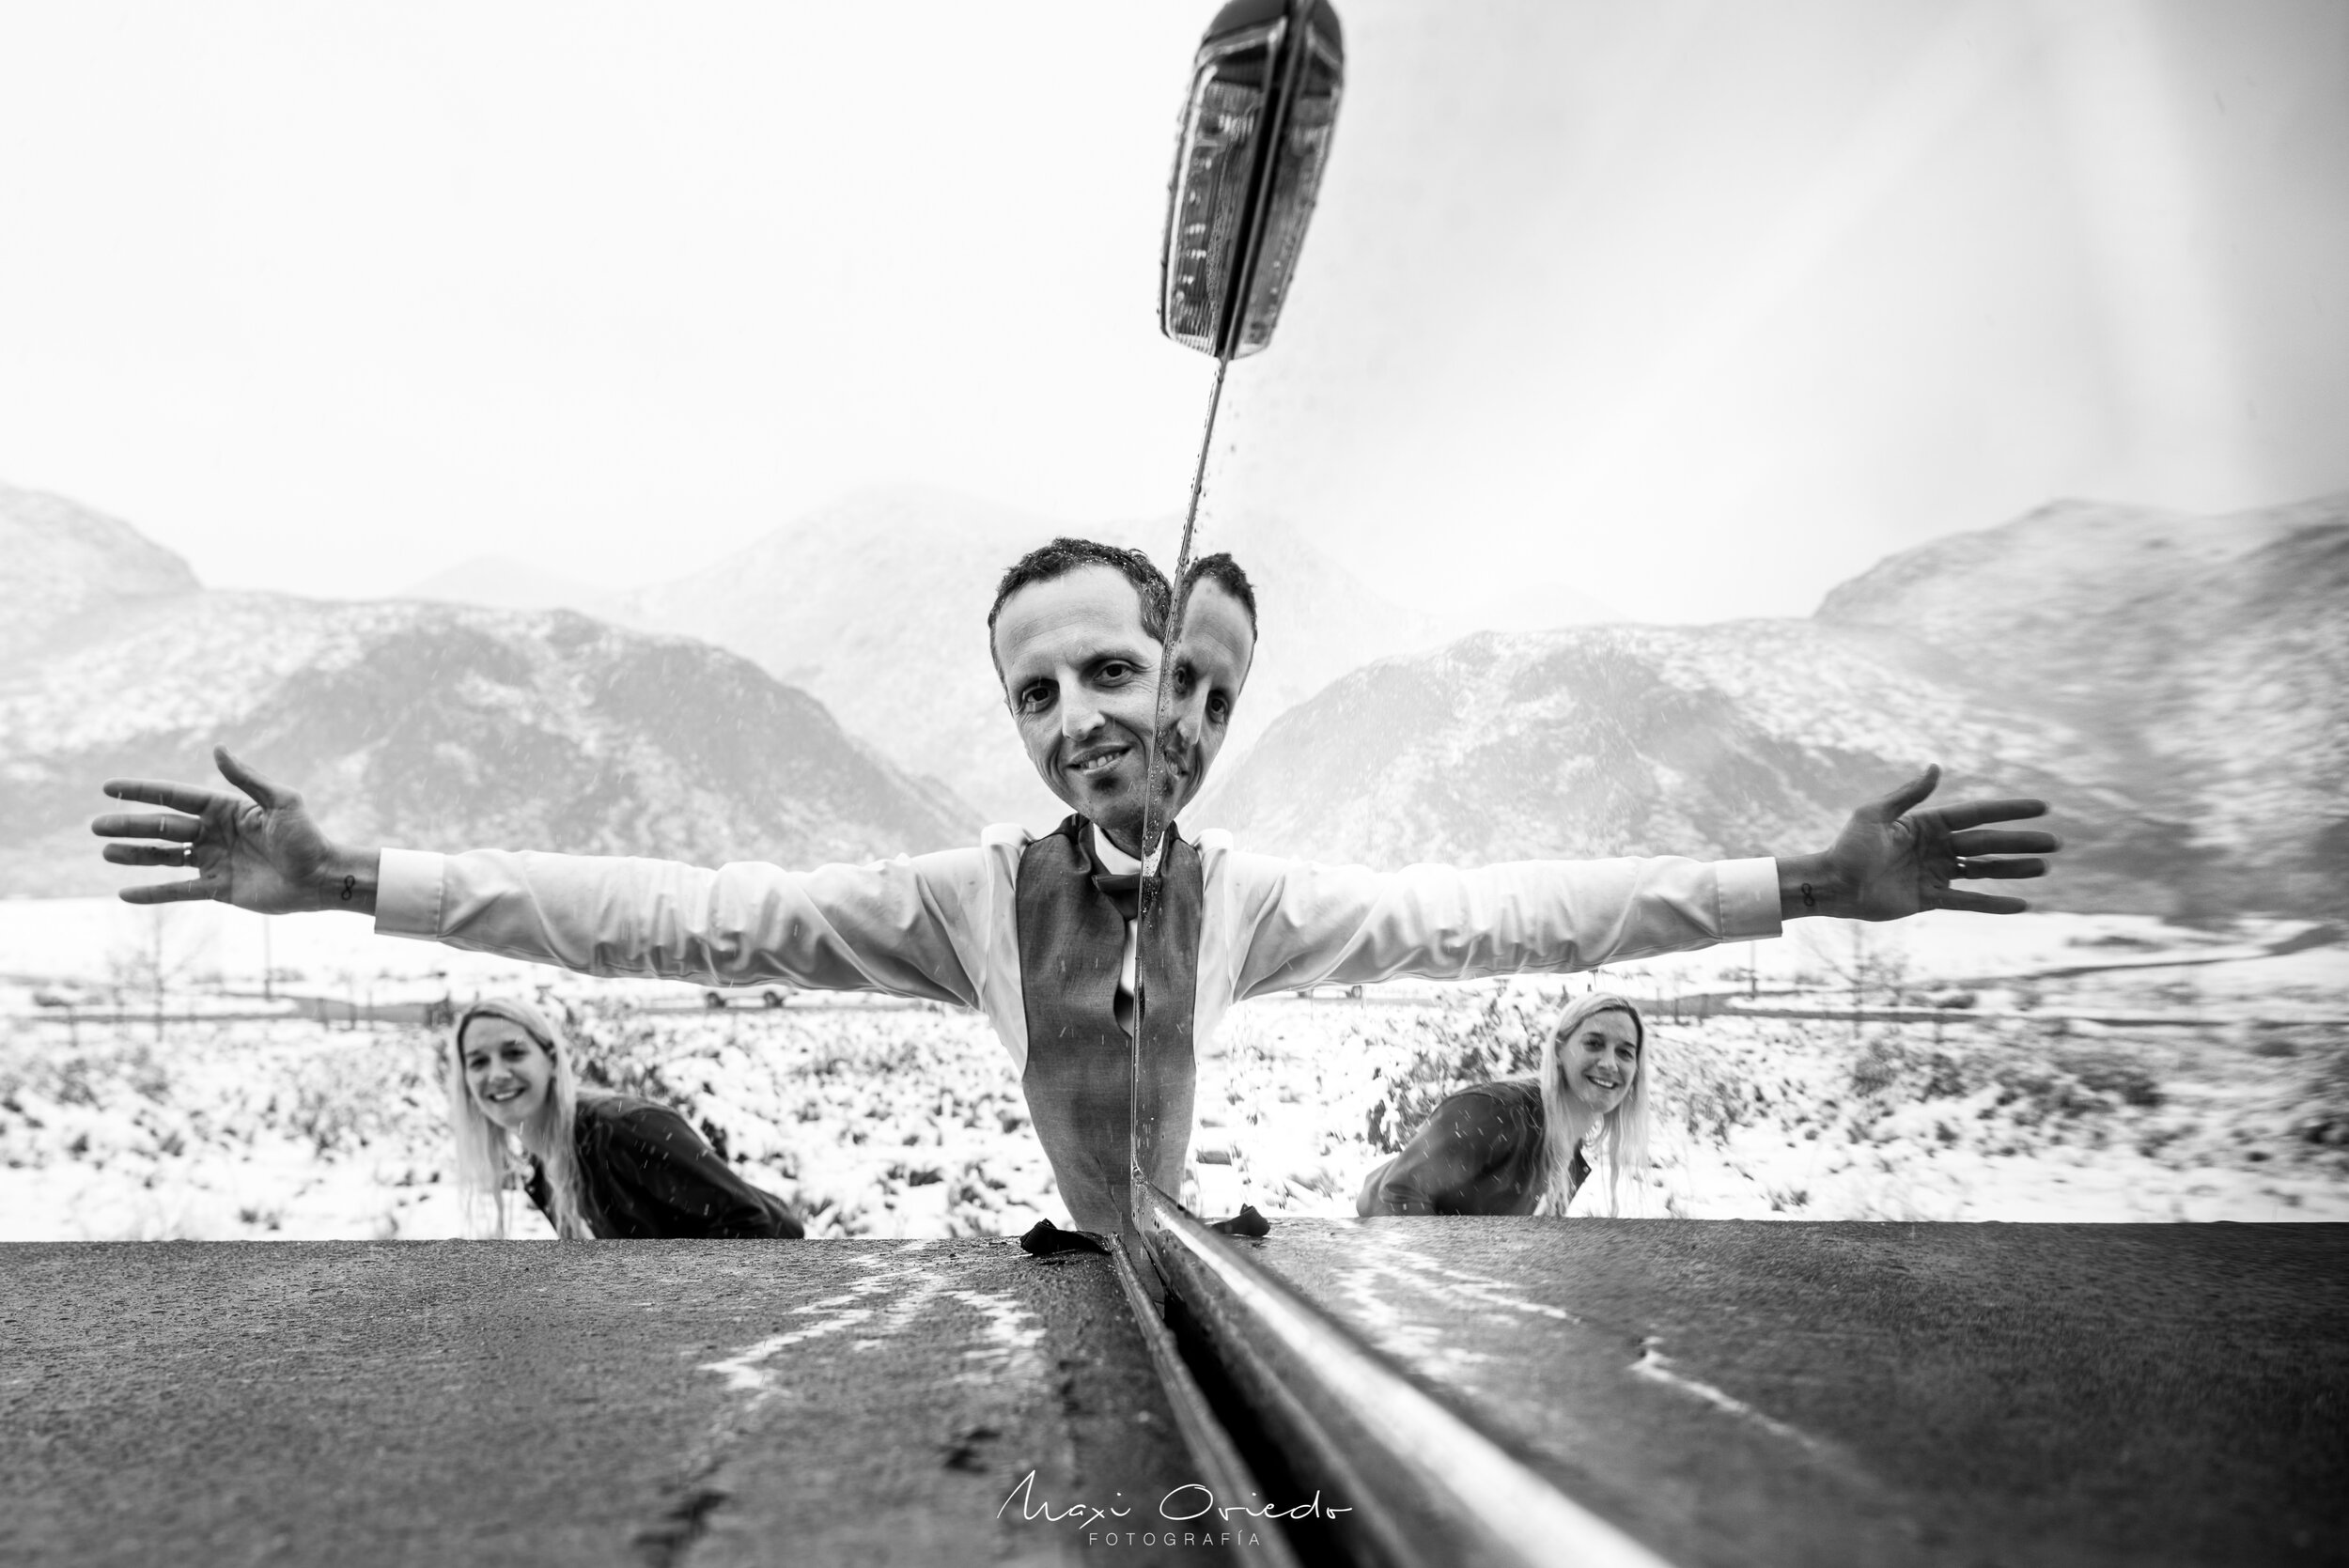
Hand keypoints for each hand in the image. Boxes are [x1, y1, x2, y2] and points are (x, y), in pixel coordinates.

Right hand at [89, 746, 377, 914]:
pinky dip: (152, 894)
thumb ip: (247, 778)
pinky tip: (124, 894)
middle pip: (163, 828)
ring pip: (165, 858)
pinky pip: (178, 891)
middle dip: (130, 826)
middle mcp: (215, 834)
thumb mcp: (281, 802)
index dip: (143, 792)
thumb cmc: (307, 837)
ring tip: (105, 851)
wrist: (323, 878)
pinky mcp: (218, 889)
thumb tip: (217, 748)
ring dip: (135, 856)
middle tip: (96, 826)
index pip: (176, 797)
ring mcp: (214, 862)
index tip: (109, 787)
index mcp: (226, 810)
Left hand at [1778, 764, 2058, 920]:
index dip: (2009, 811)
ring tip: (2045, 867)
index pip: (1977, 815)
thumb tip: (1937, 766)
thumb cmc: (1849, 847)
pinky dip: (1993, 903)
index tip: (2041, 807)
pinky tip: (2021, 904)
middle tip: (2056, 842)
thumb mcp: (1875, 814)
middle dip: (2022, 842)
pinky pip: (1968, 901)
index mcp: (1927, 824)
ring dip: (2015, 870)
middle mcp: (1936, 848)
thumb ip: (1909, 794)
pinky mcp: (1930, 899)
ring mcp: (1936, 874)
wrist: (1832, 885)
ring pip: (1984, 871)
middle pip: (1988, 843)